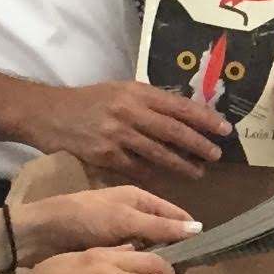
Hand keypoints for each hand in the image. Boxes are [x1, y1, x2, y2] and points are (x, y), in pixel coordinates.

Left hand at [12, 185, 199, 262]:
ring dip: (157, 260)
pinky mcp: (106, 250)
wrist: (40, 233)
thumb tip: (198, 228)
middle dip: (175, 248)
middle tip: (191, 272)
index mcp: (138, 199)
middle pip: (162, 232)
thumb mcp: (125, 220)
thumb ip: (160, 226)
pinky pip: (130, 259)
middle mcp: (131, 214)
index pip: (173, 214)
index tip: (206, 251)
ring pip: (147, 248)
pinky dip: (139, 268)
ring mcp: (118, 233)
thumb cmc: (84, 219)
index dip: (188, 229)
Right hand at [27, 81, 227, 182]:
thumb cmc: (88, 101)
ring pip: (158, 153)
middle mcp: (129, 111)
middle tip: (216, 155)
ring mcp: (117, 135)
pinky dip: (154, 176)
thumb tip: (183, 116)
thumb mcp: (120, 92)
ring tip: (198, 173)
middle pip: (173, 130)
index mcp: (136, 92)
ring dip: (181, 165)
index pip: (179, 106)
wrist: (48, 113)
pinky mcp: (105, 156)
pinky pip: (137, 169)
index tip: (225, 129)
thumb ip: (148, 102)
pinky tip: (166, 181)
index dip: (205, 118)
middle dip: (199, 144)